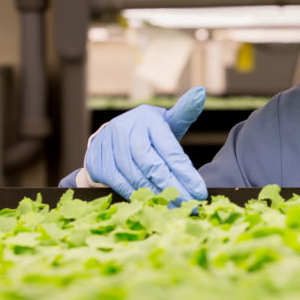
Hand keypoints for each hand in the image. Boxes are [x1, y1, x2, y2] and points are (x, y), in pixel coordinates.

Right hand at [85, 86, 207, 201]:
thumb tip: (201, 92)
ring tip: (173, 207)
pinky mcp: (97, 159)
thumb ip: (185, 112)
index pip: (170, 149)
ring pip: (136, 176)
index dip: (186, 173)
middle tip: (189, 204)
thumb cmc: (148, 133)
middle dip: (173, 187)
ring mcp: (109, 144)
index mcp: (149, 118)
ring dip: (156, 195)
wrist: (110, 138)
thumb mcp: (167, 122)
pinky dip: (135, 195)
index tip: (199, 192)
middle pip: (153, 165)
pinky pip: (119, 182)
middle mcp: (127, 128)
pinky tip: (150, 203)